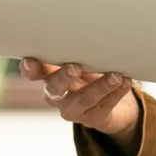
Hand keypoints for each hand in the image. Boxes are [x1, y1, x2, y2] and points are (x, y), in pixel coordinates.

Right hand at [21, 58, 139, 152]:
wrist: (116, 107)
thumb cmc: (94, 77)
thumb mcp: (85, 62)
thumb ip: (80, 53)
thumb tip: (89, 35)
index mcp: (50, 77)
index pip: (34, 73)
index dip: (30, 69)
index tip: (30, 61)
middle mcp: (57, 96)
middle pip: (54, 88)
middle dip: (63, 77)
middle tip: (74, 67)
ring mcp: (74, 110)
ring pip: (83, 100)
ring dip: (99, 87)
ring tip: (115, 76)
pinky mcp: (94, 119)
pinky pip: (104, 107)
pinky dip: (116, 93)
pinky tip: (125, 82)